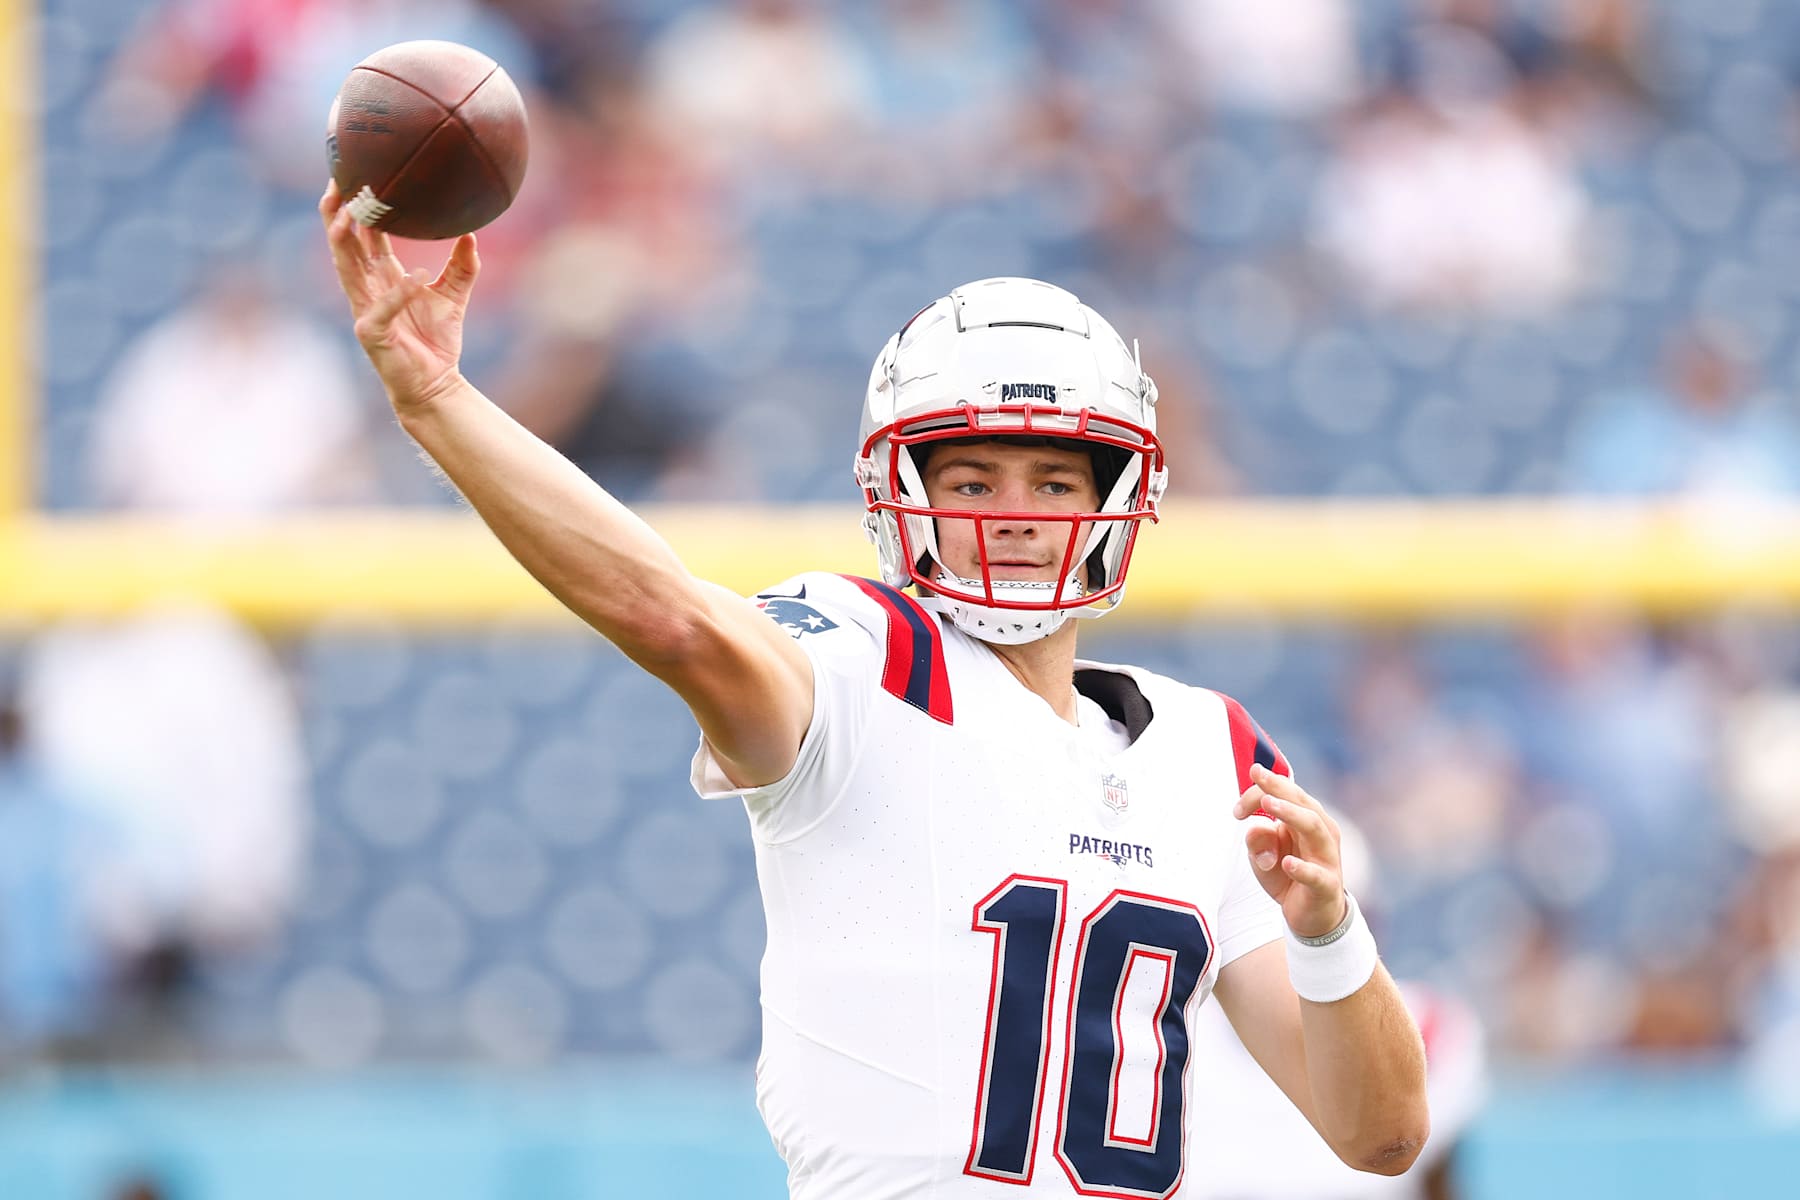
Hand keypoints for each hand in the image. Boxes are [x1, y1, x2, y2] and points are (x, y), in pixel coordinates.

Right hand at [320, 180, 477, 412]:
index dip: (355, 206)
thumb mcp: (453, 296)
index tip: (356, 172)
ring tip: (353, 213)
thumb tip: (472, 233)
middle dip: (336, 212)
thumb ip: (462, 266)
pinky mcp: (372, 334)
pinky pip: (381, 309)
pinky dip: (398, 292)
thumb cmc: (437, 342)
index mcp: (380, 277)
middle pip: (341, 243)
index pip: (360, 235)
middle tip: (340, 180)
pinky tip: (414, 275)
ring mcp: (364, 310)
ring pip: (346, 269)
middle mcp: (366, 289)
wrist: (437, 384)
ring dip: (346, 240)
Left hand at [1233, 762, 1347, 939]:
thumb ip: (1258, 839)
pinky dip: (1302, 868)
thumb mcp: (1263, 855)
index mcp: (1306, 819)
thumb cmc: (1287, 874)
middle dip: (1279, 787)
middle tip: (1257, 775)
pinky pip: (1316, 875)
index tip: (1236, 808)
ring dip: (1290, 814)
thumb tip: (1253, 827)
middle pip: (1303, 803)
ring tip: (1268, 804)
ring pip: (1314, 828)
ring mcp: (1326, 858)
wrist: (1311, 915)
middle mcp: (1321, 832)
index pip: (1287, 794)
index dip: (1261, 791)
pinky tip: (1287, 863)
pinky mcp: (1326, 885)